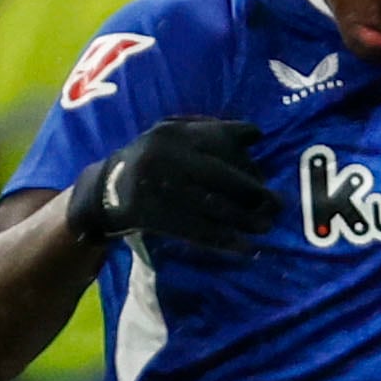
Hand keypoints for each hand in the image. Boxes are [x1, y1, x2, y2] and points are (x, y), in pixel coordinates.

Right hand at [65, 118, 280, 251]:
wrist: (103, 191)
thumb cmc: (149, 163)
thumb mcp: (169, 136)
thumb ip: (205, 132)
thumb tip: (254, 136)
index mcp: (175, 132)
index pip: (222, 139)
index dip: (248, 158)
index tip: (266, 173)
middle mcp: (168, 154)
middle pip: (223, 175)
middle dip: (254, 192)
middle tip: (277, 204)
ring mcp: (160, 186)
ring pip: (213, 205)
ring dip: (245, 220)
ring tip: (266, 227)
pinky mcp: (155, 215)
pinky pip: (197, 229)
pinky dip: (225, 240)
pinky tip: (246, 249)